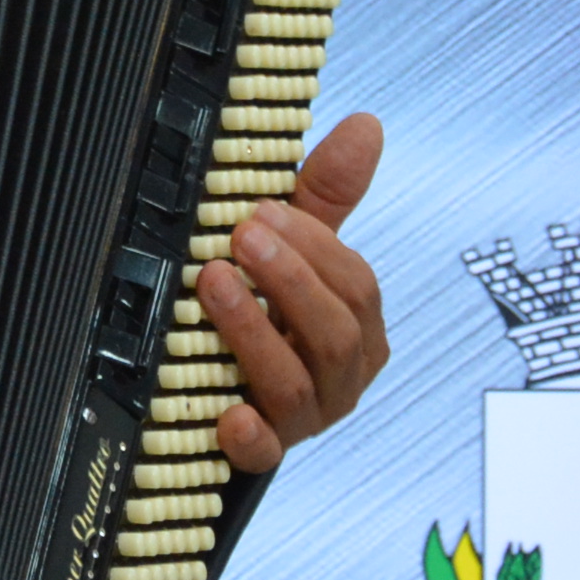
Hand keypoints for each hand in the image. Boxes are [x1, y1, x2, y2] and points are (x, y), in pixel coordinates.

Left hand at [199, 112, 389, 474]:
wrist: (227, 395)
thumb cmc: (273, 313)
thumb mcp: (296, 251)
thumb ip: (327, 195)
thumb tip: (367, 125)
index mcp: (358, 331)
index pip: (356, 289)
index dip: (313, 248)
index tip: (263, 210)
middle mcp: (340, 379)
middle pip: (336, 337)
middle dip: (288, 281)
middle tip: (240, 235)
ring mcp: (303, 420)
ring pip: (297, 386)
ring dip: (254, 331)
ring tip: (212, 284)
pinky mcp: (260, 451)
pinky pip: (264, 454)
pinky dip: (250, 435)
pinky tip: (228, 411)